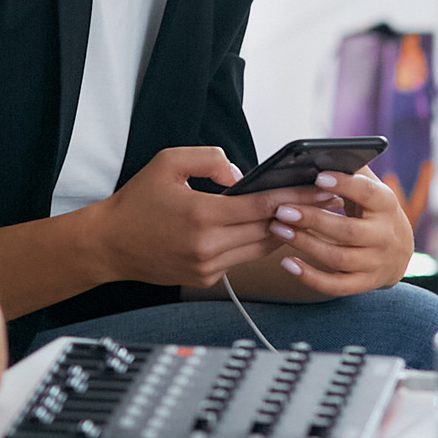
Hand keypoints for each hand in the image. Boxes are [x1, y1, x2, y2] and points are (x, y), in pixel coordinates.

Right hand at [86, 147, 300, 288]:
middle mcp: (208, 246)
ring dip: (283, 231)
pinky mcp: (206, 277)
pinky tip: (271, 229)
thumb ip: (209, 159)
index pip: (262, 207)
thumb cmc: (137, 201)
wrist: (110, 245)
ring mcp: (208, 266)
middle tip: (327, 199)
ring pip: (260, 248)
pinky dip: (256, 242)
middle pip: (269, 230)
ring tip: (308, 213)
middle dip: (300, 213)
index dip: (295, 197)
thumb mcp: (168, 162)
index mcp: (202, 215)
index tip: (321, 189)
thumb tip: (241, 175)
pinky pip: (241, 258)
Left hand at [261, 167, 416, 295]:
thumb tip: (322, 153)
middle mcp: (384, 236)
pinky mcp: (363, 283)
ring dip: (305, 244)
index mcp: (386, 205)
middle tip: (282, 210)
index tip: (318, 177)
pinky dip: (310, 277)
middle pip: (347, 231)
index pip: (367, 193)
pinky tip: (288, 263)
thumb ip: (351, 171)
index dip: (344, 185)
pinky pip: (335, 285)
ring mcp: (374, 262)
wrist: (400, 253)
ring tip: (277, 229)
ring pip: (338, 258)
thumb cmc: (375, 212)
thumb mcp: (372, 188)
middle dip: (313, 219)